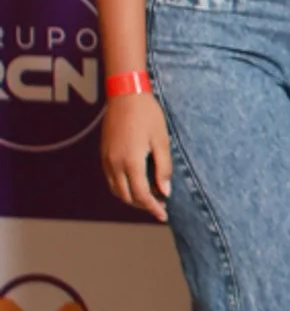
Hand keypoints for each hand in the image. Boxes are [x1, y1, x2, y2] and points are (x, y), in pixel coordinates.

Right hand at [101, 95, 172, 221]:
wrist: (125, 94)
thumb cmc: (147, 115)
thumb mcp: (162, 141)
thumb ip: (163, 168)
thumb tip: (165, 192)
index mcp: (131, 162)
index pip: (142, 196)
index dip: (153, 209)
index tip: (163, 216)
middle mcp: (115, 164)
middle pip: (127, 197)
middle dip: (143, 205)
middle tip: (160, 205)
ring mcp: (107, 159)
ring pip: (117, 190)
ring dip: (132, 198)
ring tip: (149, 196)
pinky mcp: (104, 154)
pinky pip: (111, 179)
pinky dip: (122, 187)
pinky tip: (136, 182)